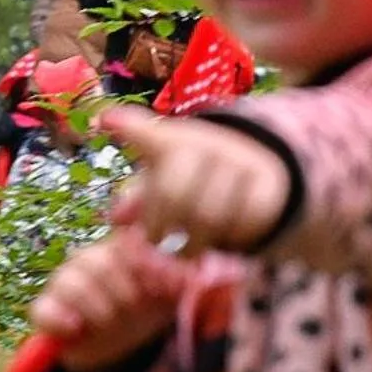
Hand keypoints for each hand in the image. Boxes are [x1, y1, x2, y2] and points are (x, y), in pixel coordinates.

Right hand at [29, 227, 190, 371]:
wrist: (120, 348)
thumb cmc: (146, 311)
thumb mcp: (170, 295)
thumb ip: (182, 279)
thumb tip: (194, 271)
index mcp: (118, 250)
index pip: (125, 244)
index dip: (141, 266)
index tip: (157, 289)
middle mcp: (88, 259)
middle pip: (98, 263)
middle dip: (122, 292)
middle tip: (134, 309)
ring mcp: (63, 283)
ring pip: (71, 283)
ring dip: (97, 308)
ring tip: (110, 322)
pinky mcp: (46, 310)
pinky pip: (44, 309)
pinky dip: (60, 320)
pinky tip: (77, 328)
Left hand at [104, 106, 290, 254]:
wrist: (261, 174)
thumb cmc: (198, 181)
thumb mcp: (166, 184)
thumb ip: (140, 201)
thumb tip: (116, 218)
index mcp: (173, 140)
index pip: (149, 133)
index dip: (128, 127)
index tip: (104, 120)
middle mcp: (207, 142)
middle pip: (173, 192)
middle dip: (159, 226)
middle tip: (157, 241)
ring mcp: (240, 159)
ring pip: (207, 216)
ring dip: (192, 243)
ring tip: (186, 251)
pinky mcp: (267, 182)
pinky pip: (241, 223)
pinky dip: (228, 240)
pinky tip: (222, 239)